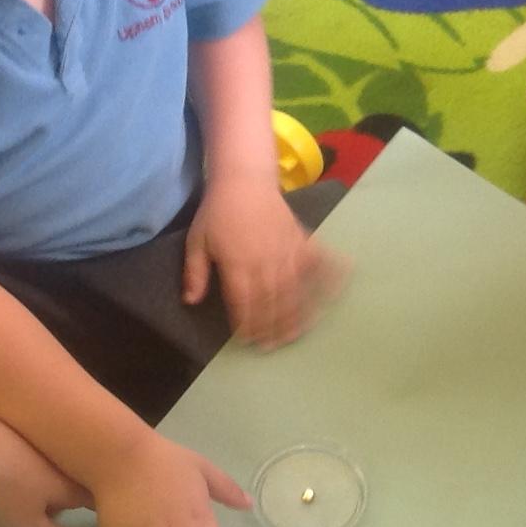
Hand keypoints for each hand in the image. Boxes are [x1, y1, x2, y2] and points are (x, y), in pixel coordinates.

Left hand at [184, 171, 341, 348]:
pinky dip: (330, 280)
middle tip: (271, 346)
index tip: (247, 341)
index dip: (246, 325)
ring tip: (296, 335)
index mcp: (238, 264)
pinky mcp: (303, 242)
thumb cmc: (218, 212)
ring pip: (295, 292)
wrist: (245, 180)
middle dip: (271, 328)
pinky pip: (319, 264)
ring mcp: (288, 253)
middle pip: (272, 304)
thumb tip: (190, 301)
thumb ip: (195, 272)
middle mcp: (266, 263)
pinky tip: (335, 297)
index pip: (244, 304)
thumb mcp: (197, 241)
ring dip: (296, 317)